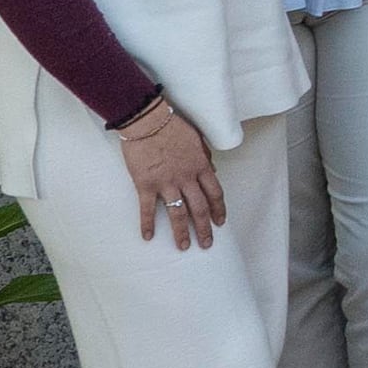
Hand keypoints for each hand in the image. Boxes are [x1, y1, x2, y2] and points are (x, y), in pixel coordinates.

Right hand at [119, 103, 224, 249]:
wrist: (147, 121)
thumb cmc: (172, 126)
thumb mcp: (197, 138)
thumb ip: (205, 156)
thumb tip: (212, 171)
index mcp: (201, 166)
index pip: (215, 193)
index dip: (219, 209)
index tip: (220, 222)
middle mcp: (186, 178)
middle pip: (200, 208)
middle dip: (205, 228)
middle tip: (207, 244)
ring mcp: (167, 183)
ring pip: (178, 213)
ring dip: (182, 232)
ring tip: (184, 246)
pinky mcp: (146, 184)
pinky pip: (148, 209)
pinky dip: (148, 224)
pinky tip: (148, 237)